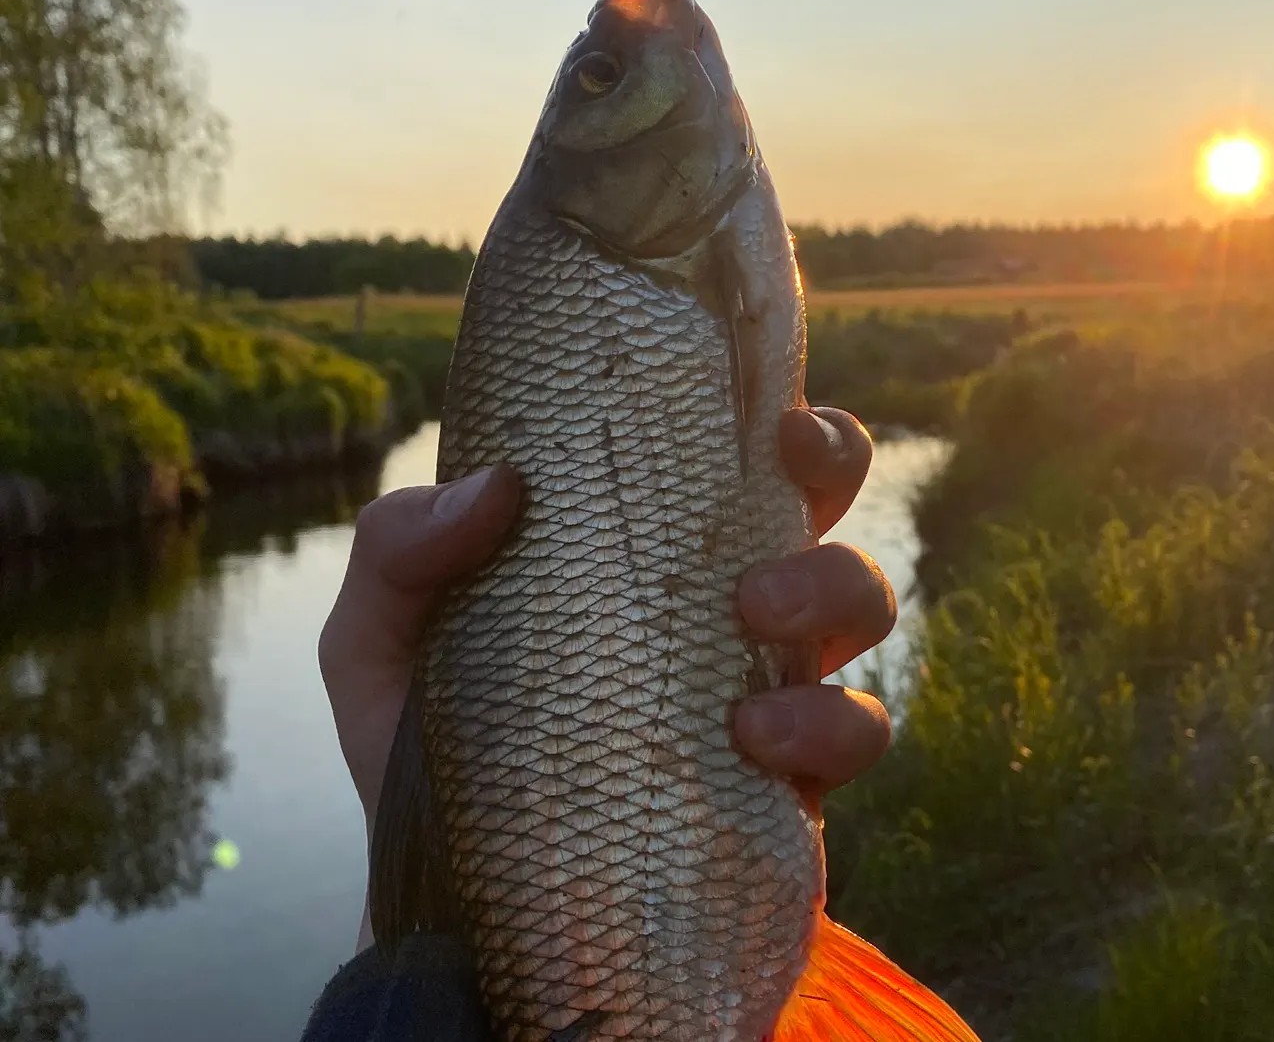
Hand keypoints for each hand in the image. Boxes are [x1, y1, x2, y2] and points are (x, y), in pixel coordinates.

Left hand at [319, 407, 891, 842]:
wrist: (456, 916)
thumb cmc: (426, 748)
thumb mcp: (375, 642)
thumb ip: (397, 550)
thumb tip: (497, 487)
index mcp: (639, 536)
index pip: (724, 435)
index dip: (765, 393)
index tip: (760, 394)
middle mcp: (716, 589)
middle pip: (824, 486)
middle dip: (831, 455)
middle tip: (784, 471)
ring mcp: (764, 677)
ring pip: (861, 593)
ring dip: (833, 581)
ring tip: (754, 615)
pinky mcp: (791, 774)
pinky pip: (860, 725)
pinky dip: (831, 719)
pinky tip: (755, 739)